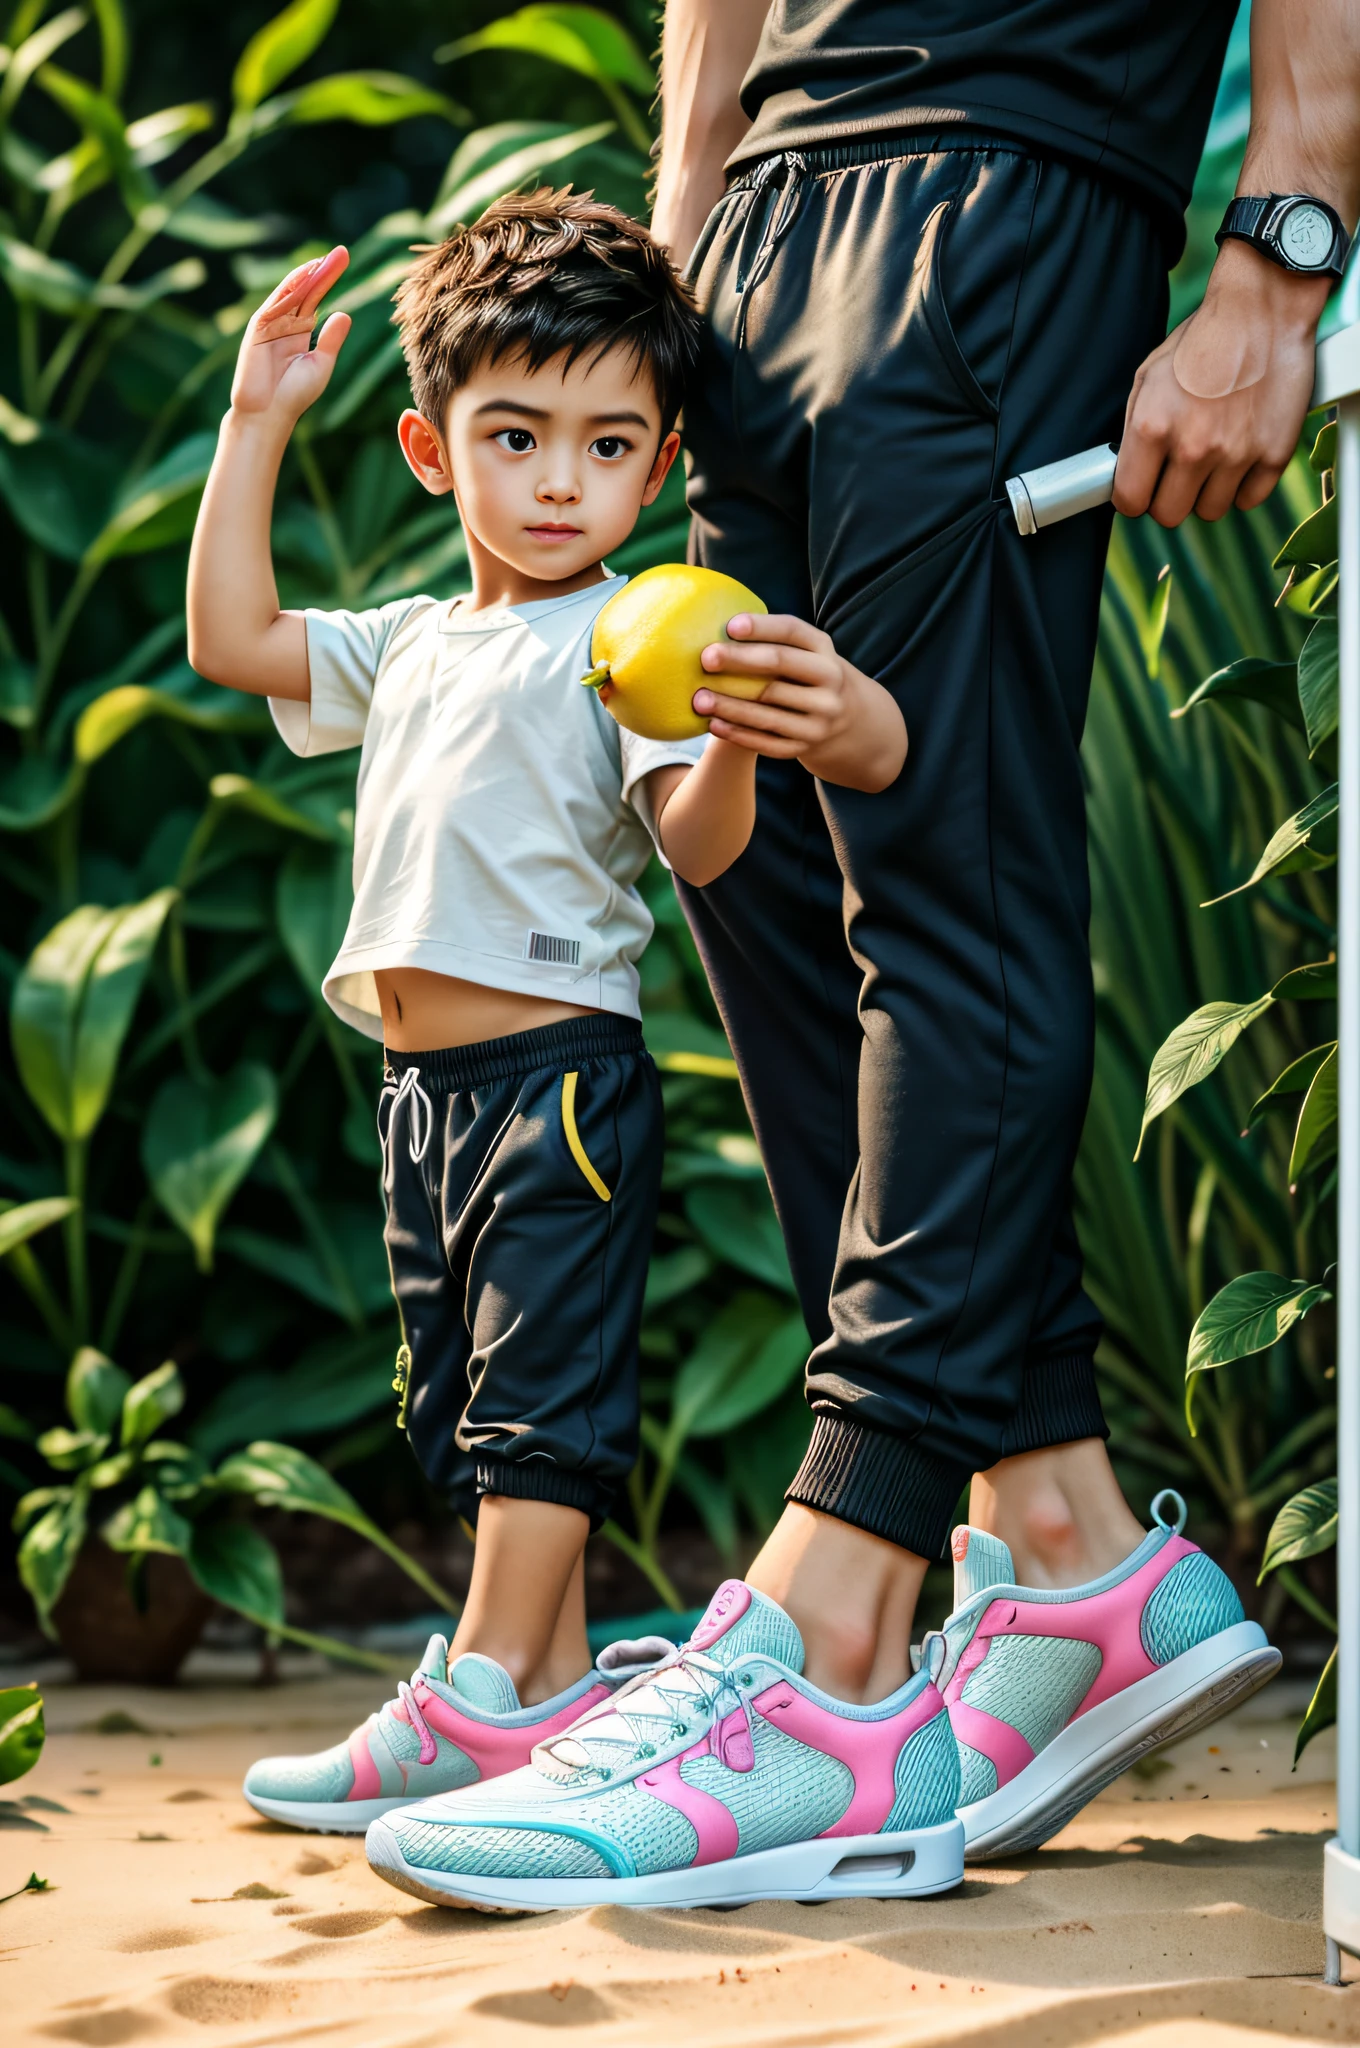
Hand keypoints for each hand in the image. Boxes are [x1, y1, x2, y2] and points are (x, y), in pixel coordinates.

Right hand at [230, 245, 351, 429]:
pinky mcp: (258, 329)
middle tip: (342, 252)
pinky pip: (275, 304)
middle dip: (322, 271)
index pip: (316, 298)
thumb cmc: (294, 395)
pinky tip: (304, 276)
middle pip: (306, 290)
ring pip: (291, 293)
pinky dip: (289, 289)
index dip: (328, 279)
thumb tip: (345, 313)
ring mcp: (270, 324)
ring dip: (308, 275)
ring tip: (327, 259)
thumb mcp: (320, 364)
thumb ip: (331, 339)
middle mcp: (285, 322)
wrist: (269, 414)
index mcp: (300, 331)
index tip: (344, 261)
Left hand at [693, 612, 905, 792]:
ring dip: (730, 705)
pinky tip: (713, 724)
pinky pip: (767, 741)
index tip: (730, 625)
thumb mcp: (810, 653)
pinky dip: (738, 733)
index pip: (793, 633)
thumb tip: (722, 625)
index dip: (762, 628)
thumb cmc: (812, 676)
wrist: (853, 722)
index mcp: (826, 652)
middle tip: (705, 658)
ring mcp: (820, 719)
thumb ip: (778, 640)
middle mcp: (829, 684)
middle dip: (739, 662)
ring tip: (698, 698)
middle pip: (779, 669)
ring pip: (769, 710)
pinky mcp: (806, 746)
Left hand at [1114, 240, 1327, 525]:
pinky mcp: (1274, 454)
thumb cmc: (1202, 341)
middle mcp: (1194, 447)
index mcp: (1153, 427)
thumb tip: (1124, 472)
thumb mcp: (1148, 377)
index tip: (1141, 487)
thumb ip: (1134, 430)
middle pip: (1169, 514)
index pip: (1130, 501)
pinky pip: (1249, 499)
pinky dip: (1243, 486)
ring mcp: (1237, 454)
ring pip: (1209, 511)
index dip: (1133, 496)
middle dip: (1168, 498)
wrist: (1262, 311)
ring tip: (1212, 458)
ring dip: (1206, 493)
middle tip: (1176, 472)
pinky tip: (1240, 456)